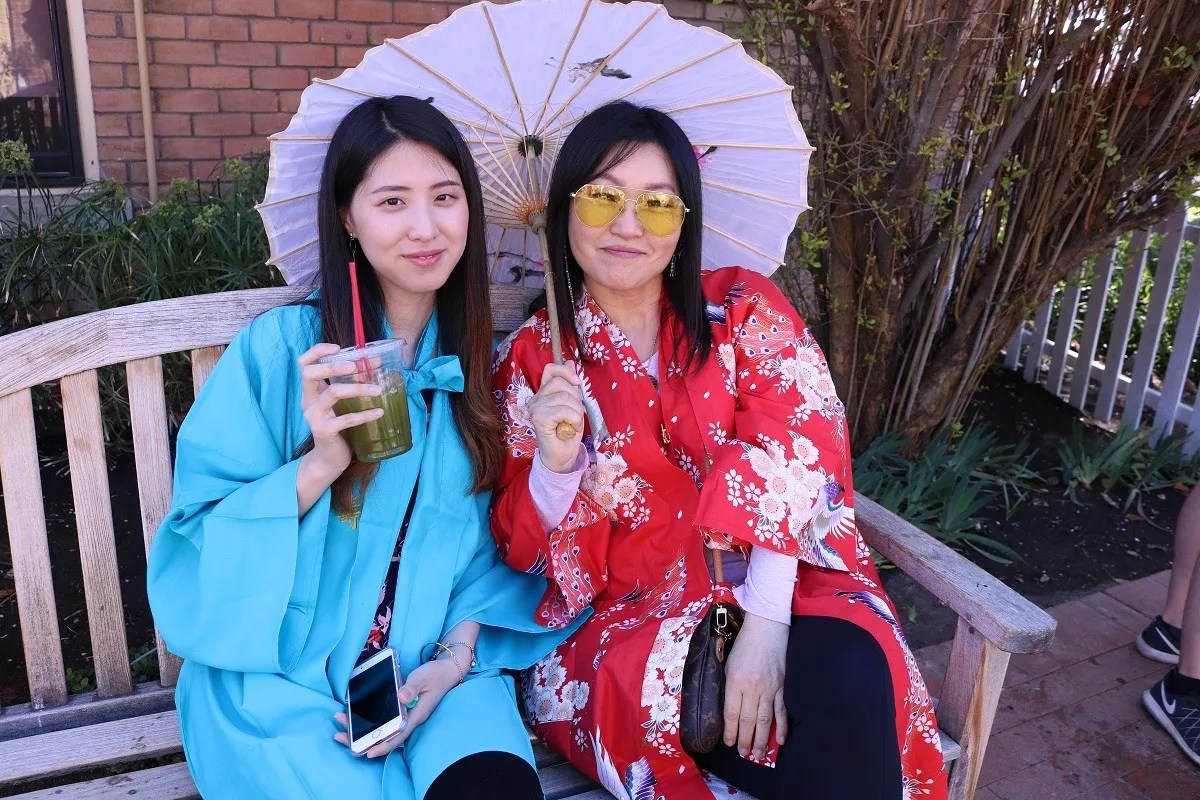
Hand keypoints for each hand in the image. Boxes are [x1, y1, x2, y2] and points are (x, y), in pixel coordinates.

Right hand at [298, 343, 384, 479]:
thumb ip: (351, 384)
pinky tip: (379, 412)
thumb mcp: (341, 403)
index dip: (317, 351)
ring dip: (357, 388)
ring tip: (377, 389)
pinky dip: (364, 415)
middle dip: (332, 365)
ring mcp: (314, 416)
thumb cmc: (338, 425)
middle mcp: (308, 401)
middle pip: (310, 373)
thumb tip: (377, 361)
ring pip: (332, 393)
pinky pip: (345, 419)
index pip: (304, 363)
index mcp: (311, 391)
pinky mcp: (324, 431)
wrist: (329, 458)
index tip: (338, 347)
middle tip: (355, 366)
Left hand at [333, 658, 460, 757]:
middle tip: (339, 736)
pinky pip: (383, 720)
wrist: (446, 670)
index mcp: (416, 715)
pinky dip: (368, 719)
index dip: (383, 745)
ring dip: (360, 728)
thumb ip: (412, 687)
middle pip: (385, 736)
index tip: (368, 753)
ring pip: (382, 729)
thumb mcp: (424, 678)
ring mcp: (405, 715)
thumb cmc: (436, 675)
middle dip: (362, 739)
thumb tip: (400, 697)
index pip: (398, 736)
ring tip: (340, 721)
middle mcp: (409, 719)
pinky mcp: (402, 710)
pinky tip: (354, 714)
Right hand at [528, 361, 584, 471]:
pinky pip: (564, 410)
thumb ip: (570, 385)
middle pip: (561, 383)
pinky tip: (571, 428)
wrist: (563, 455)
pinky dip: (574, 420)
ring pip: (565, 397)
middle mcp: (536, 398)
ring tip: (573, 424)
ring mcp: (535, 408)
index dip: (566, 371)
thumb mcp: (573, 404)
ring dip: (577, 412)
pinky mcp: (538, 418)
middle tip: (574, 415)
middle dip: (576, 399)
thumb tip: (570, 361)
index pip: (550, 369)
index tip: (577, 383)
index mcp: (543, 392)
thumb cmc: (568, 431)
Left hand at [722, 612, 788, 759]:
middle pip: (748, 720)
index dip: (731, 731)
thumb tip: (729, 707)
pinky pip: (782, 711)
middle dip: (745, 740)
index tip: (729, 743)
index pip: (732, 713)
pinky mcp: (783, 686)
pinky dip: (782, 727)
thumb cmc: (744, 644)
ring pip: (765, 720)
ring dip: (761, 739)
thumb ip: (729, 685)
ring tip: (758, 754)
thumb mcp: (729, 663)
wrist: (767, 628)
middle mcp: (752, 688)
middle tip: (744, 755)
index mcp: (735, 681)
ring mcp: (770, 688)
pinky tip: (780, 741)